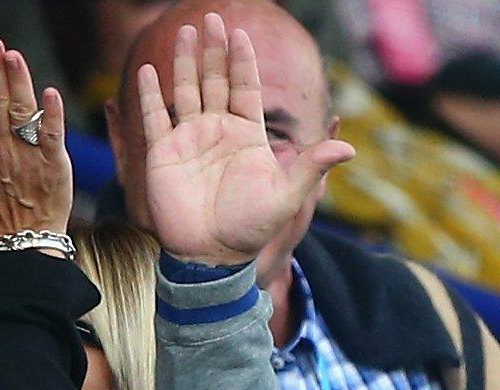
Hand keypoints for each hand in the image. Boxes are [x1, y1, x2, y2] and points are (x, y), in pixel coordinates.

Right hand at [135, 13, 354, 266]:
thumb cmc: (250, 227)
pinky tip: (150, 69)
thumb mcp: (287, 196)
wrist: (212, 256)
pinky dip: (151, 94)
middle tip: (212, 19)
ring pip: (186, 90)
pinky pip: (155, 118)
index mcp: (247, 135)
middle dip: (214, 50)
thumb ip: (312, 167)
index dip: (243, 61)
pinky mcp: (163, 154)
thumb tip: (349, 149)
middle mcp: (217, 131)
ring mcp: (189, 140)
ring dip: (186, 62)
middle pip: (215, 81)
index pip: (245, 88)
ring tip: (188, 32)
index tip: (241, 34)